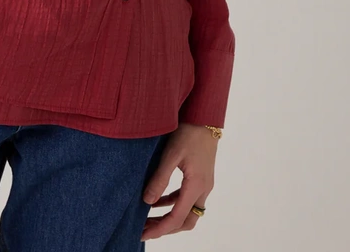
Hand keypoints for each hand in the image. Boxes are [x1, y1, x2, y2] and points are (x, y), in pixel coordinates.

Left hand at [140, 123, 216, 239]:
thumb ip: (160, 178)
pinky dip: (172, 202)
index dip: (160, 229)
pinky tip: (156, 200)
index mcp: (197, 185)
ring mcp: (204, 183)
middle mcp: (203, 188)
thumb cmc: (189, 131)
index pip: (178, 217)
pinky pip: (186, 197)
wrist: (206, 116)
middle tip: (144, 229)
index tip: (142, 233)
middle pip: (186, 220)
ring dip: (168, 216)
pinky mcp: (200, 176)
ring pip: (188, 210)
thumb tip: (147, 201)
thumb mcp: (171, 154)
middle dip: (165, 228)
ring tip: (147, 218)